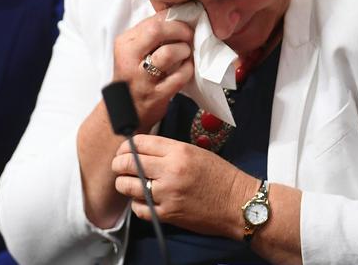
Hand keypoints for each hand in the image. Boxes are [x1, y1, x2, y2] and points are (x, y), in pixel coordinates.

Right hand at [112, 11, 193, 130]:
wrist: (127, 112)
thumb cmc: (135, 77)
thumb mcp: (134, 52)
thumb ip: (149, 35)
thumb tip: (176, 16)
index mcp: (124, 44)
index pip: (151, 21)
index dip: (173, 19)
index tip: (184, 22)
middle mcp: (129, 59)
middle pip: (157, 31)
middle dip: (179, 29)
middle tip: (189, 35)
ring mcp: (142, 79)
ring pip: (169, 53)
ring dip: (183, 50)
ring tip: (186, 53)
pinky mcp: (156, 95)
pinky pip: (179, 77)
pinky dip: (188, 69)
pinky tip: (187, 68)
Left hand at [112, 134, 258, 237]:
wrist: (238, 203)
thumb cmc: (221, 177)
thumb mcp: (195, 152)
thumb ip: (168, 150)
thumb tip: (143, 150)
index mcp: (178, 151)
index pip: (139, 143)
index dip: (126, 146)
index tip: (124, 150)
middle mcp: (170, 171)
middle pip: (128, 163)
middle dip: (119, 163)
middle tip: (119, 165)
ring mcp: (167, 194)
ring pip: (128, 186)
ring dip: (124, 183)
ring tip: (129, 182)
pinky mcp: (168, 214)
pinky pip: (139, 208)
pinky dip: (137, 204)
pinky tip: (142, 199)